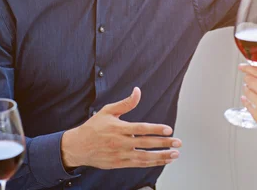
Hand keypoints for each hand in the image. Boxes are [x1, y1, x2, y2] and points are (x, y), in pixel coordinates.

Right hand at [60, 87, 181, 168]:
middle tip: (178, 142)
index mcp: (119, 128)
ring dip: (161, 156)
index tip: (168, 129)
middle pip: (146, 143)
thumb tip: (138, 91)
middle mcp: (121, 142)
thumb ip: (125, 103)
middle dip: (164, 143)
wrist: (78, 147)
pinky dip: (151, 163)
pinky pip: (138, 164)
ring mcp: (120, 155)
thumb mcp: (108, 111)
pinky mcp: (119, 164)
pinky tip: (161, 160)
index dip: (156, 129)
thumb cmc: (93, 127)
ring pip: (144, 157)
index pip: (141, 128)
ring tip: (174, 154)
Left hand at [239, 64, 256, 157]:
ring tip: (255, 93)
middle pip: (249, 80)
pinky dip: (247, 100)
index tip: (242, 66)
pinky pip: (246, 103)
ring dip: (248, 89)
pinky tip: (251, 100)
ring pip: (246, 90)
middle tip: (249, 80)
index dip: (248, 68)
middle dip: (248, 79)